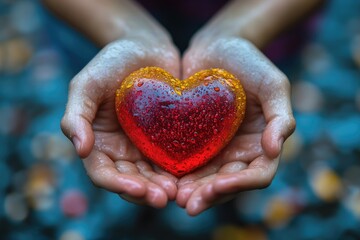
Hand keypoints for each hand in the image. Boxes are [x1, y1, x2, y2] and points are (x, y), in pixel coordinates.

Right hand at [61, 34, 179, 207]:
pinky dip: (178, 171)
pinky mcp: (166, 139)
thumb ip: (77, 115)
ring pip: (151, 176)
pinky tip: (191, 176)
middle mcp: (121, 150)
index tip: (138, 190)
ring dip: (162, 187)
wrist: (144, 47)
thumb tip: (80, 149)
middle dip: (144, 192)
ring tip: (178, 193)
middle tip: (164, 198)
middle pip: (130, 181)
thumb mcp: (87, 83)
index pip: (103, 173)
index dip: (118, 185)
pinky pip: (171, 160)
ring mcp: (144, 146)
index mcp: (98, 142)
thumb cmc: (112, 62)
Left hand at [176, 36, 295, 214]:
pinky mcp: (194, 140)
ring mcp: (216, 148)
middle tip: (189, 203)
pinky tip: (164, 179)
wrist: (217, 47)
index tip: (218, 185)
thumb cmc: (249, 62)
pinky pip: (187, 162)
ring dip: (193, 192)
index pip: (257, 175)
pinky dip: (178, 174)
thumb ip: (280, 116)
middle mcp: (240, 152)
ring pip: (206, 179)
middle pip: (228, 183)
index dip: (240, 184)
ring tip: (175, 197)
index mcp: (262, 143)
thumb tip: (275, 150)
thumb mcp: (272, 84)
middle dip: (210, 195)